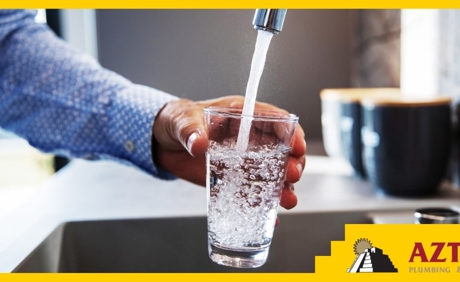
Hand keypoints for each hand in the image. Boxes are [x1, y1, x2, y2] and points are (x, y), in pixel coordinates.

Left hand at [152, 95, 305, 209]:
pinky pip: (252, 192)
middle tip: (292, 176)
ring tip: (288, 201)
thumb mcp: (181, 121)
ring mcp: (243, 161)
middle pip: (281, 150)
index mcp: (242, 116)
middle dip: (292, 163)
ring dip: (283, 187)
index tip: (297, 146)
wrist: (162, 143)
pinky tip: (271, 218)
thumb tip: (199, 143)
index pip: (275, 120)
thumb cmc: (176, 121)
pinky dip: (262, 205)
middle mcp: (249, 139)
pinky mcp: (233, 179)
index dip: (291, 132)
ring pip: (272, 174)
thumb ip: (190, 130)